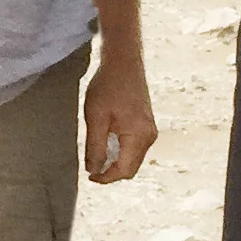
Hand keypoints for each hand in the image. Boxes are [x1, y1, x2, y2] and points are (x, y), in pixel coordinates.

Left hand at [84, 52, 156, 182]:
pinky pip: (134, 147)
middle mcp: (149, 136)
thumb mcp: (95, 118)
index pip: (124, 170)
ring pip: (132, 158)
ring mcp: (150, 130)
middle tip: (91, 167)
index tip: (90, 176)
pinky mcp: (147, 124)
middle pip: (131, 168)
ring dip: (115, 160)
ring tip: (96, 151)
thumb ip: (95, 147)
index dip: (106, 178)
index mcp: (138, 136)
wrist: (124, 62)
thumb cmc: (108, 86)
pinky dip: (120, 150)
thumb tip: (94, 170)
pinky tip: (106, 140)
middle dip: (111, 172)